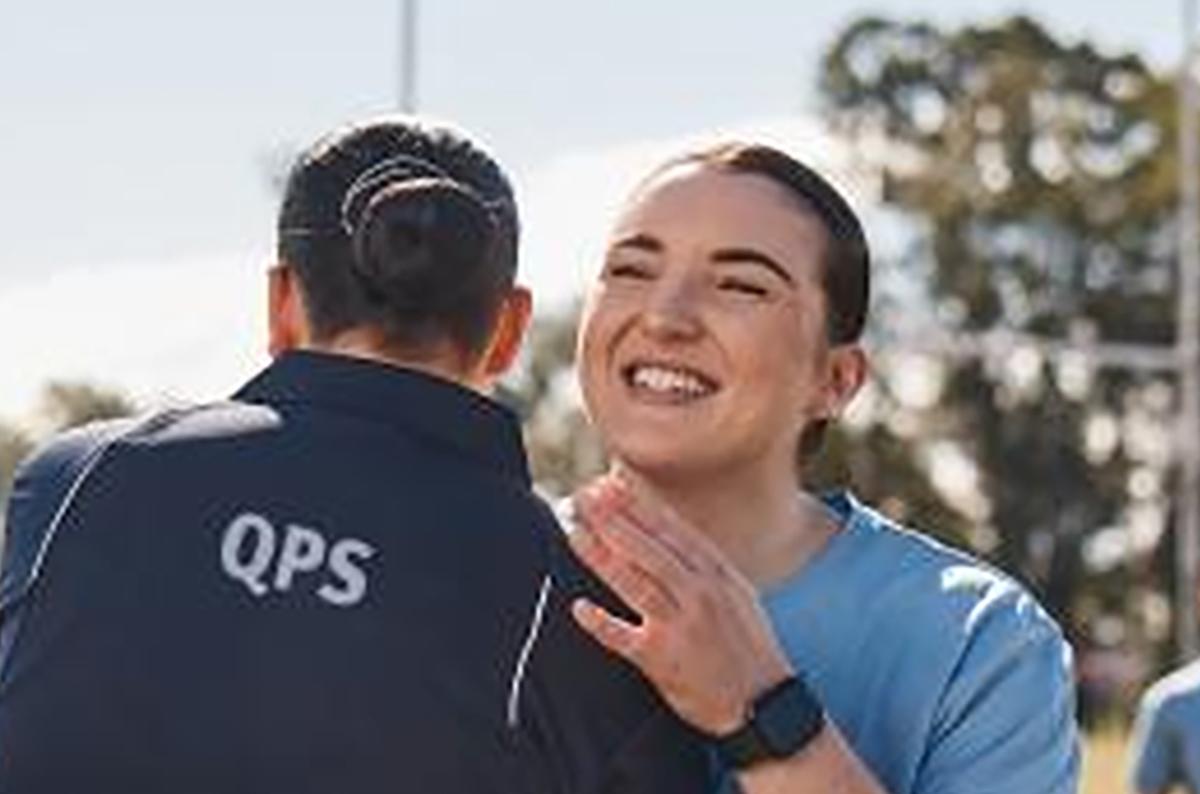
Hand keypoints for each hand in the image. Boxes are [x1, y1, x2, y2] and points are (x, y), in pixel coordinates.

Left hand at [566, 474, 794, 735]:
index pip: (671, 529)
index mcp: (716, 573)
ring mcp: (680, 625)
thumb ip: (702, 561)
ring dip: (602, 556)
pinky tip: (579, 608)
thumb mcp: (736, 591)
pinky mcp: (663, 659)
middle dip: (613, 519)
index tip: (610, 481)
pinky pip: (626, 639)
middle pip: (648, 548)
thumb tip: (666, 528)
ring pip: (635, 583)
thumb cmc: (747, 642)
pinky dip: (602, 623)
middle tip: (583, 497)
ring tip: (574, 532)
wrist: (765, 701)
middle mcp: (699, 593)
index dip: (638, 504)